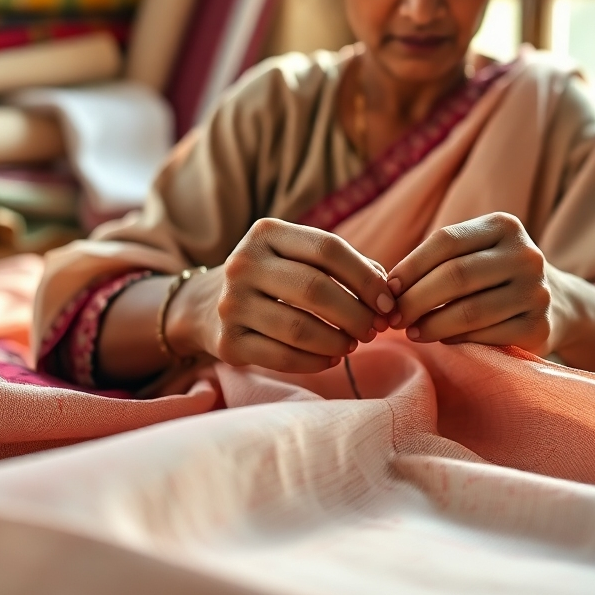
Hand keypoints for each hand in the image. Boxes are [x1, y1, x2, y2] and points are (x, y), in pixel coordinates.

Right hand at [185, 218, 392, 373]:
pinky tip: (331, 358)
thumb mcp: (299, 255)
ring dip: (338, 341)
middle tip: (373, 329)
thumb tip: (387, 292)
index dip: (365, 277)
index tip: (386, 302)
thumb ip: (345, 265)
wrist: (207, 305)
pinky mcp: (227, 342)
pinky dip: (315, 361)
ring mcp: (231, 304)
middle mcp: (243, 263)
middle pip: (315, 289)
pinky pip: (282, 357)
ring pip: (299, 328)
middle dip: (355, 314)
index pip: (328, 249)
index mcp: (266, 233)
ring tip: (353, 344)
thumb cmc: (274, 277)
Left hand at [387, 213, 555, 353]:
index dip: (411, 265)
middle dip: (415, 299)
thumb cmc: (495, 274)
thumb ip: (439, 259)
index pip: (446, 240)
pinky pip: (485, 336)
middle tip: (393, 317)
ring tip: (411, 331)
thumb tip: (388, 287)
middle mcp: (526, 254)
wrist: (556, 302)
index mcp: (505, 225)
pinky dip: (455, 340)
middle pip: (455, 276)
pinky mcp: (539, 327)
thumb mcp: (477, 251)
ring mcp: (536, 292)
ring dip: (430, 324)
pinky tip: (441, 339)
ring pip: (468, 311)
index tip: (388, 288)